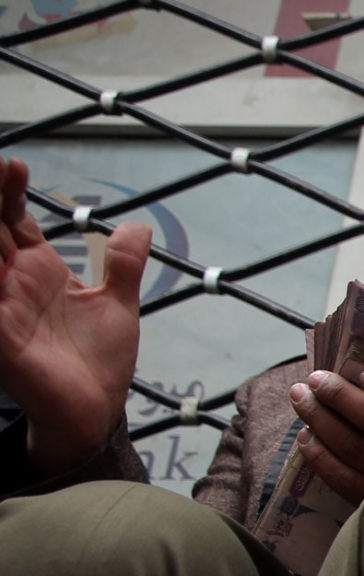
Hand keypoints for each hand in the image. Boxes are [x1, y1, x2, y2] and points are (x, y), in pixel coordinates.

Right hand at [0, 156, 152, 473]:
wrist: (95, 411)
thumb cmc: (97, 362)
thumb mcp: (117, 305)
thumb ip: (124, 266)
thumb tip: (138, 226)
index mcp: (38, 272)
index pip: (13, 220)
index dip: (9, 192)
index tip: (15, 164)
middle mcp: (12, 284)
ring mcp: (3, 308)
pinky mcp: (1, 336)